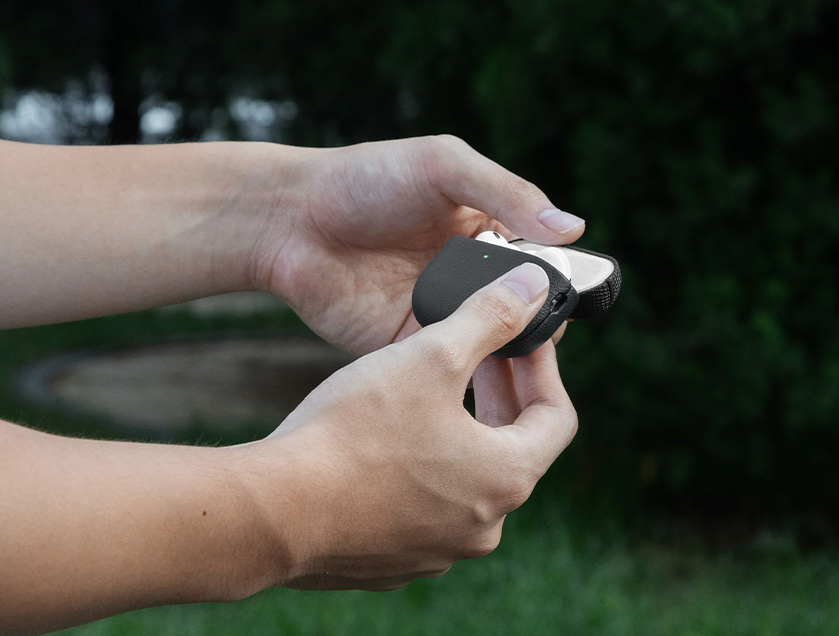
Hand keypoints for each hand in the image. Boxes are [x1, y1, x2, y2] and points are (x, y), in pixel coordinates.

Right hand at [238, 263, 577, 589]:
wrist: (272, 510)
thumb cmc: (356, 431)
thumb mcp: (431, 357)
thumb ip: (489, 317)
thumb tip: (531, 287)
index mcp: (506, 478)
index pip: (556, 416)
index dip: (543, 367)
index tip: (521, 336)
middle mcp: (483, 526)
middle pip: (512, 447)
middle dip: (498, 393)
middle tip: (478, 352)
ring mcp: (438, 550)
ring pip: (466, 477)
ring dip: (459, 429)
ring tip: (430, 387)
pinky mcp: (393, 561)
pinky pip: (423, 505)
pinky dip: (420, 467)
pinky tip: (387, 437)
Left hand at [254, 135, 584, 353]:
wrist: (289, 219)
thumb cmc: (366, 179)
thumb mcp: (444, 167)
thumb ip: (508, 193)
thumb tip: (573, 229)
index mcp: (485, 230)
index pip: (539, 262)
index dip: (555, 280)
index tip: (565, 296)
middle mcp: (466, 275)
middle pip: (519, 308)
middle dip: (534, 320)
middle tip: (540, 329)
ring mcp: (437, 312)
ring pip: (488, 341)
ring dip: (504, 348)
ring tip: (512, 351)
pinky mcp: (405, 344)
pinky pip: (445, 362)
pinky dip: (463, 366)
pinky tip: (472, 365)